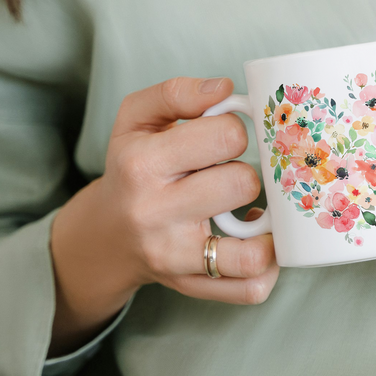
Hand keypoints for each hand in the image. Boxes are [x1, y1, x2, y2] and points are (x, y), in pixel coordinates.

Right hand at [48, 76, 278, 354]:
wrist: (107, 234)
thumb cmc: (132, 167)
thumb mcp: (137, 119)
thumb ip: (177, 93)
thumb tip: (223, 88)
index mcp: (141, 163)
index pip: (225, 136)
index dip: (235, 131)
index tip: (223, 140)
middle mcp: (155, 213)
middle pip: (243, 184)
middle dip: (247, 173)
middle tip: (231, 174)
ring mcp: (175, 257)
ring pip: (254, 249)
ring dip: (266, 226)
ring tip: (253, 210)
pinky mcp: (192, 286)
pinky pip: (251, 287)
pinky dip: (268, 266)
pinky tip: (257, 242)